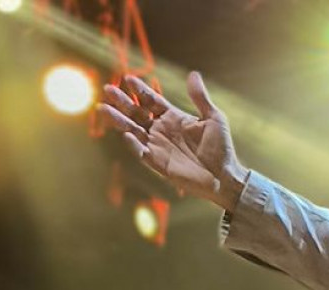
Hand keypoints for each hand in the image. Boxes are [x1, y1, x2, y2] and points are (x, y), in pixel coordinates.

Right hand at [98, 71, 247, 209]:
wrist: (225, 177)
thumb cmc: (221, 148)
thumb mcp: (214, 119)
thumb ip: (200, 98)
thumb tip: (194, 74)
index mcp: (172, 116)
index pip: (150, 100)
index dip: (139, 89)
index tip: (128, 78)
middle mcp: (161, 129)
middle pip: (136, 113)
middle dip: (122, 101)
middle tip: (108, 89)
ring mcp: (158, 146)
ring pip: (132, 130)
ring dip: (118, 120)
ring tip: (103, 108)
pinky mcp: (158, 163)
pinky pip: (142, 152)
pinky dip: (133, 145)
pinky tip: (126, 135)